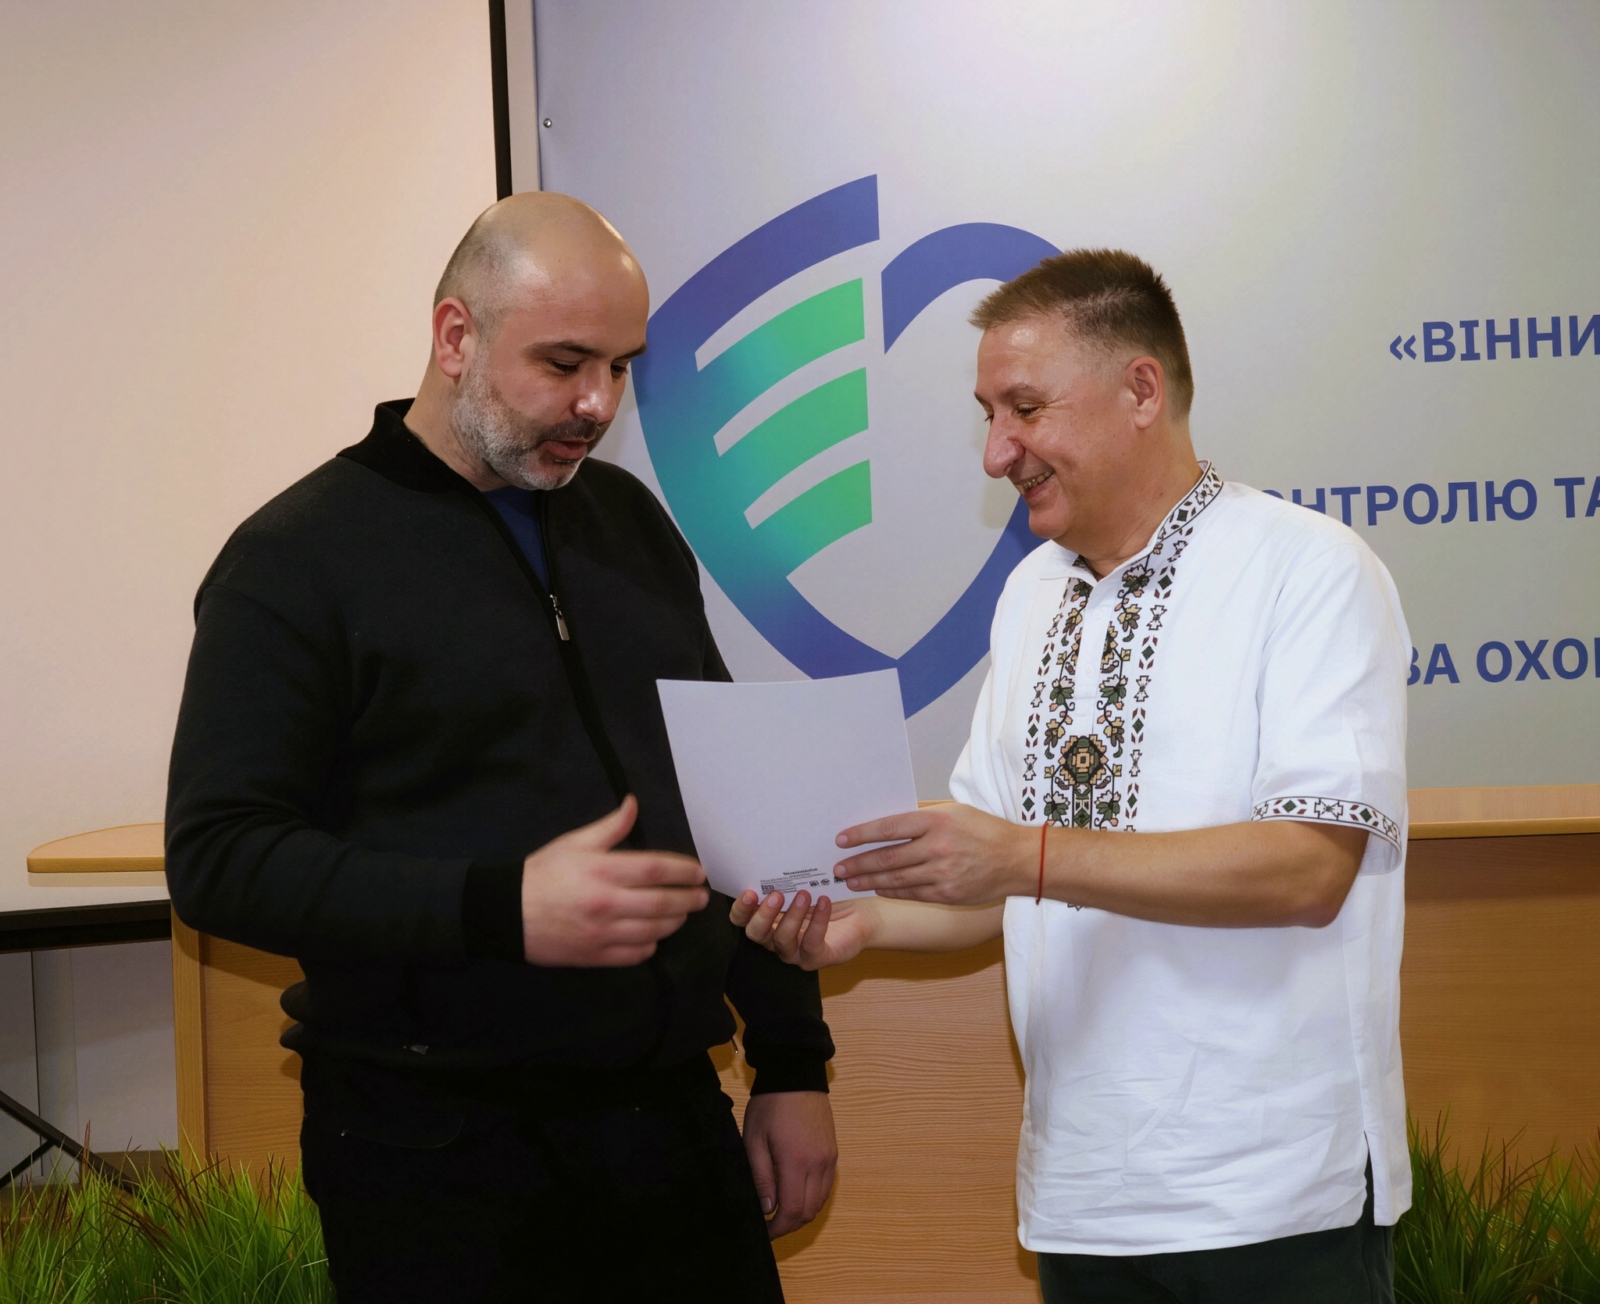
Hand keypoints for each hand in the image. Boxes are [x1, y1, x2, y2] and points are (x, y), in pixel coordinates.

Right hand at [520, 795, 706, 966]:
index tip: (698, 872)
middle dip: (688, 899)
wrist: (506, 914)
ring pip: (654, 931)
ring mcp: (601, 933)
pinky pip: (635, 954)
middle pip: (662, 903)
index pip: (655, 869)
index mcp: (601, 871)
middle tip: (702, 896)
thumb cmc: (542, 874)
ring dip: (675, 922)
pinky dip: (651, 945)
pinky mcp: (595, 956)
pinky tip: (654, 935)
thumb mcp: (573, 843)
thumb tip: (634, 804)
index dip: (683, 870)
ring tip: (682, 913)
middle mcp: (606, 903)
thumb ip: (610, 827)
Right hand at [731, 890, 874, 969]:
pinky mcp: (816, 958)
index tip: (749, 891)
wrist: (862, 913)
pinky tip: (823, 902)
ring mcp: (795, 951)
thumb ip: (785, 877)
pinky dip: (817, 921)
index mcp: (767, 919)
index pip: (742, 919)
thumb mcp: (804, 883)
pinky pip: (812, 943)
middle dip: (762, 914)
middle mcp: (776, 937)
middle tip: (776, 894)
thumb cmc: (827, 895)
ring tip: (804, 894)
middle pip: (756, 933)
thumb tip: (773, 854)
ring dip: (792, 916)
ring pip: (782, 939)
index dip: (741, 909)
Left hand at [742, 1091, 836, 1238]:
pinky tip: (797, 1193)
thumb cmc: (771, 1105)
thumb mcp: (754, 1140)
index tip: (765, 1232)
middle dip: (789, 1225)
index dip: (778, 1229)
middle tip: (771, 1226)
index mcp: (796, 1162)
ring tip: (782, 1212)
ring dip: (802, 1213)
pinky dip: (813, 1198)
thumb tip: (767, 1209)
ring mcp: (829, 1159)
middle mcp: (818, 1164)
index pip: (792, 1211)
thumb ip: (761, 1177)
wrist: (796, 1076)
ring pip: (820, 1202)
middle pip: (809, 1212)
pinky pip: (826, 1187)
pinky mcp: (833, 1153)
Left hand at [834, 802, 1028, 904]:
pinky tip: (878, 889)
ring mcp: (943, 873)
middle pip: (888, 858)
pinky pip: (912, 893)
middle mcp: (938, 847)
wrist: (1018, 860)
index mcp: (937, 821)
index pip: (889, 828)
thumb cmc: (985, 830)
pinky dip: (892, 891)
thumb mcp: (954, 811)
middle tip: (838, 867)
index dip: (862, 834)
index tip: (841, 839)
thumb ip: (922, 815)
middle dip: (858, 863)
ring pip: (896, 879)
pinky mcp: (948, 894)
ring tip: (851, 881)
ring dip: (870, 881)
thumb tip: (888, 819)